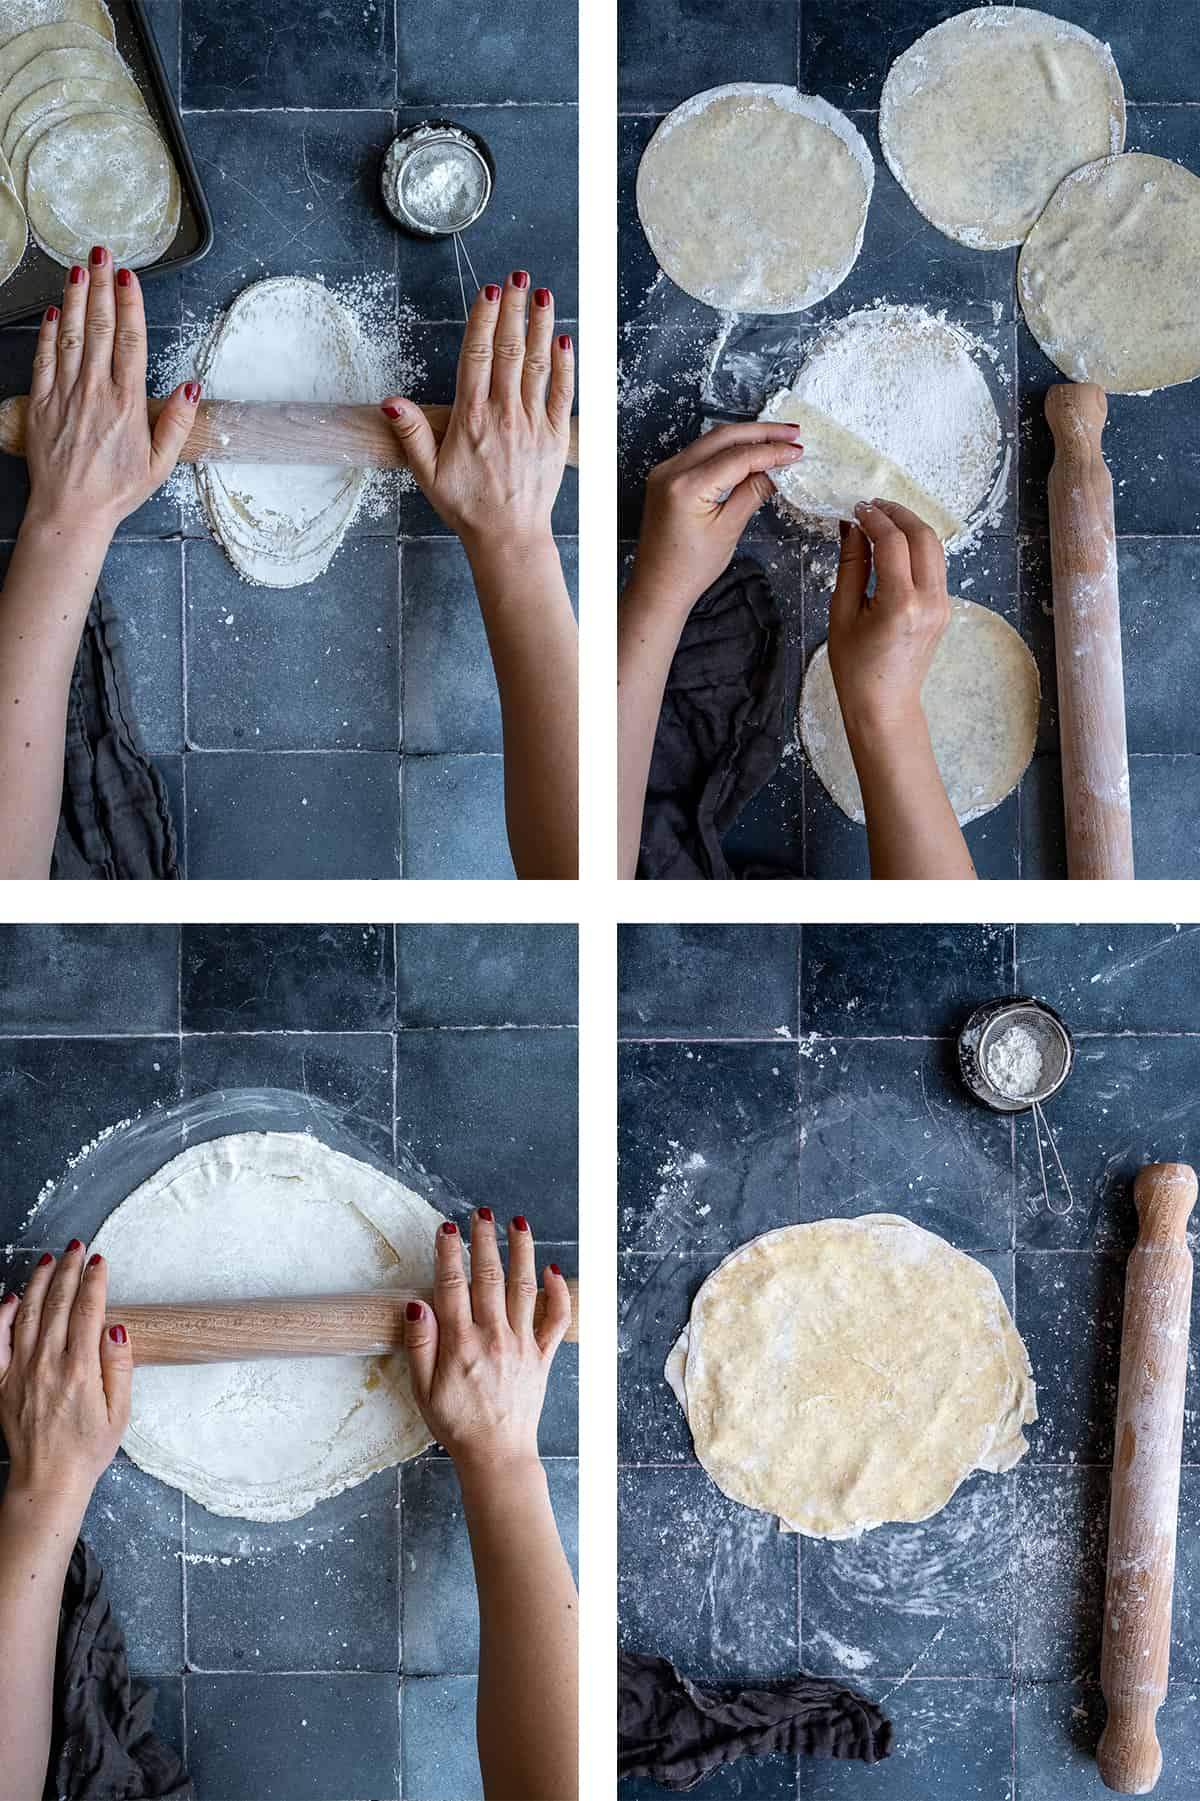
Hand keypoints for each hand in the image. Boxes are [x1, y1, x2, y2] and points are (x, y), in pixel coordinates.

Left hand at [0, 1242, 131, 1513]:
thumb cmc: (87, 1449)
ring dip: (38, 1283)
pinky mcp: (1, 1383)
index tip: (99, 1260)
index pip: (88, 1311)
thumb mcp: (120, 1412)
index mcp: (80, 1371)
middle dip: (68, 1270)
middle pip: (57, 1305)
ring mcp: (20, 1373)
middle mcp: (47, 1366)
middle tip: (76, 1248)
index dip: (95, 1281)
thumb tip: (116, 1326)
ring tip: (48, 1260)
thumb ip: (120, 1365)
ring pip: (27, 1315)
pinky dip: (1, 1316)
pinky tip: (10, 1298)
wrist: (47, 1482)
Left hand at [22, 247, 198, 543]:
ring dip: (75, 299)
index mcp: (128, 404)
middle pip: (100, 327)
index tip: (128, 276)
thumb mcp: (160, 465)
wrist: (70, 512)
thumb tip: (191, 386)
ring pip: (71, 335)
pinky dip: (48, 332)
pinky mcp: (41, 403)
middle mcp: (95, 392)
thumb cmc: (116, 491)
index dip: (129, 303)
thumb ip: (176, 422)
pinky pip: (44, 359)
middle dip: (101, 286)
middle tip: (101, 254)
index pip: (130, 341)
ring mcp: (65, 394)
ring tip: (78, 269)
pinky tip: (54, 312)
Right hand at [380, 272, 572, 560]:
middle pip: (509, 350)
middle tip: (515, 277)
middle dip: (512, 310)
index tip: (488, 292)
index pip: (477, 357)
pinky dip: (565, 366)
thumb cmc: (467, 506)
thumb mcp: (427, 473)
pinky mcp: (555, 438)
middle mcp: (503, 415)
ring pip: (537, 365)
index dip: (482, 320)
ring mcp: (532, 424)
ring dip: (540, 326)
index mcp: (470, 419)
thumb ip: (411, 434)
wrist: (508, 537)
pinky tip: (563, 340)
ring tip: (542, 294)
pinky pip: (563, 395)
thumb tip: (390, 402)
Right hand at [403, 1211, 569, 1478]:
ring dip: (522, 1252)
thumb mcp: (423, 1390)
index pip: (452, 1285)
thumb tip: (416, 1305)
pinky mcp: (542, 1357)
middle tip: (482, 1213)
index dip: (449, 1253)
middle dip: (485, 1240)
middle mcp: (494, 1336)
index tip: (446, 1228)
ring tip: (518, 1223)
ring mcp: (522, 1344)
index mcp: (461, 1343)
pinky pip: (555, 1320)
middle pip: (489, 1277)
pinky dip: (557, 1293)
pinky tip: (552, 1271)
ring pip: (524, 1288)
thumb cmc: (456, 1424)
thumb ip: (420, 1346)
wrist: (496, 1455)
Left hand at [627, 423, 804, 614]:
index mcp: (686, 487)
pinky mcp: (665, 477)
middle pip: (724, 437)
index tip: (796, 450)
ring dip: (745, 437)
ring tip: (776, 439)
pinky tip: (748, 453)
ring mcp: (665, 472)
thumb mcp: (729, 529)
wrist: (658, 588)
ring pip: (712, 441)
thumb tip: (776, 470)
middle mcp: (671, 472)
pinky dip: (726, 450)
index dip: (771, 451)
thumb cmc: (689, 569)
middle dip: (761, 432)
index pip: (738, 457)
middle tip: (792, 433)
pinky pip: (700, 453)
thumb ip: (753, 492)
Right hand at [827, 499, 949, 739]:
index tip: (856, 508)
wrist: (884, 704)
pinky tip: (896, 545)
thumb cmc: (855, 667)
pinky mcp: (944, 608)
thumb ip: (851, 565)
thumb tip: (852, 527)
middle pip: (923, 536)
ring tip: (884, 520)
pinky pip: (935, 565)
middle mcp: (928, 601)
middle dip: (898, 514)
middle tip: (872, 506)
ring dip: (911, 527)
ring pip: (935, 547)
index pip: (892, 542)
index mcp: (900, 604)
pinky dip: (918, 546)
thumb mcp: (842, 613)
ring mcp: (942, 604)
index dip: (874, 518)